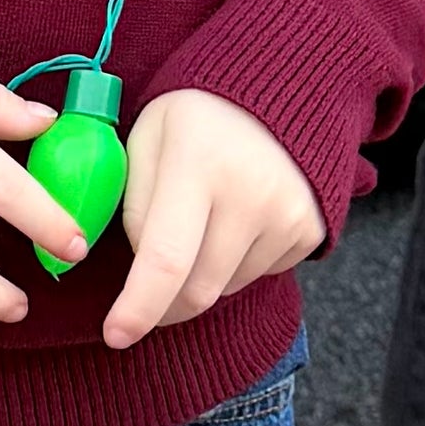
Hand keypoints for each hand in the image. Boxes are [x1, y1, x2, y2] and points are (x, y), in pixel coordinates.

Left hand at [105, 90, 323, 349]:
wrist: (277, 90)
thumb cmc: (194, 116)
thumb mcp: (146, 139)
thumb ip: (131, 204)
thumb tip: (134, 271)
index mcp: (198, 163)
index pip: (166, 260)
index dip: (138, 308)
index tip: (116, 335)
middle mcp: (251, 193)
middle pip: (197, 289)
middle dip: (161, 307)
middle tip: (141, 301)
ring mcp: (288, 215)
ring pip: (225, 288)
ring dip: (198, 279)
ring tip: (196, 228)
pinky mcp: (308, 231)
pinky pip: (257, 276)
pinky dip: (232, 266)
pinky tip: (230, 224)